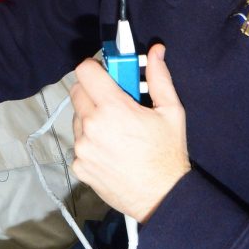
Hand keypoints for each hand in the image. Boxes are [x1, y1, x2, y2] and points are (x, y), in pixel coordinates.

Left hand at [70, 44, 190, 221]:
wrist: (162, 198)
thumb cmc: (168, 155)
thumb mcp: (171, 112)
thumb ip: (159, 78)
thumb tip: (156, 51)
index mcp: (113, 108)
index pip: (84, 71)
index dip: (94, 68)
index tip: (105, 73)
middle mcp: (92, 125)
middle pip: (77, 91)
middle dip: (93, 91)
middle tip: (113, 101)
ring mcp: (82, 147)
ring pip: (77, 118)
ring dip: (90, 117)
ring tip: (115, 130)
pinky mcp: (79, 165)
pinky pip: (78, 143)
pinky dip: (90, 142)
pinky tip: (110, 150)